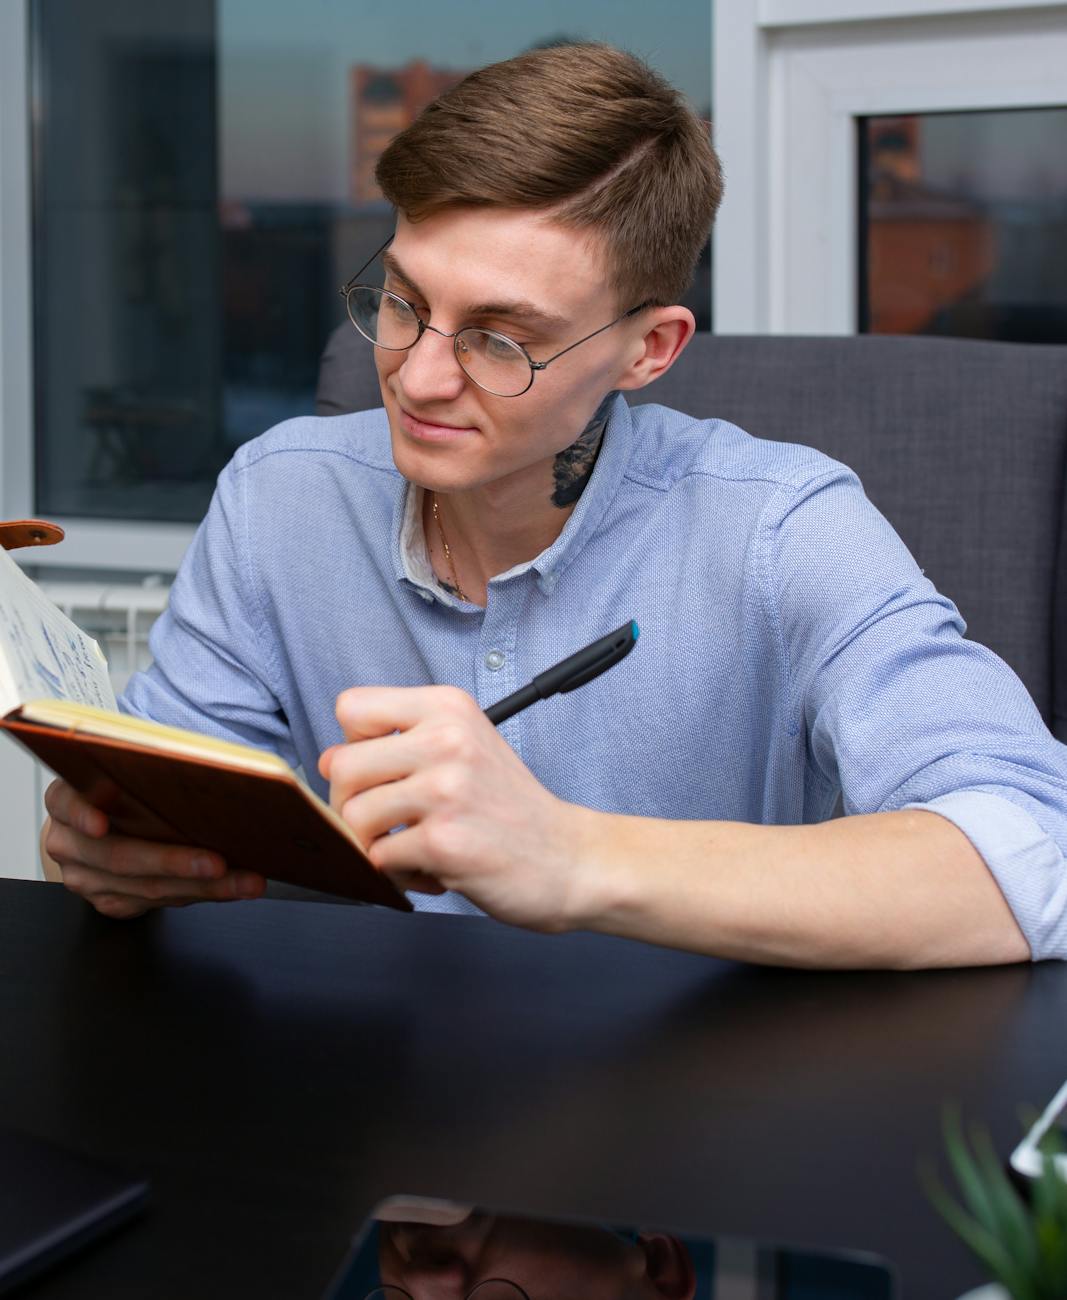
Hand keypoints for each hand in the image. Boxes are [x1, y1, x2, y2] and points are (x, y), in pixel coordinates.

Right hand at [43, 778, 265, 918]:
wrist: (99, 825)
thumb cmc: (124, 790)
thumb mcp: (125, 771)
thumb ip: (143, 771)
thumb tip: (205, 766)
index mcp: (66, 800)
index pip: (66, 802)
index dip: (84, 812)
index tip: (102, 823)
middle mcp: (69, 842)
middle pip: (119, 856)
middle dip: (175, 862)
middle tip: (219, 863)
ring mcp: (85, 878)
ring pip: (145, 888)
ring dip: (203, 887)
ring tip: (244, 880)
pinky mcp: (109, 903)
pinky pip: (157, 904)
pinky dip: (200, 894)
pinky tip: (231, 887)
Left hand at [320, 685, 593, 930]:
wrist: (568, 858)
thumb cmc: (509, 807)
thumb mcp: (466, 743)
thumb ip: (404, 740)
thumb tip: (328, 761)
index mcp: (447, 707)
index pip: (350, 707)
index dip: (352, 744)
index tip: (380, 771)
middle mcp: (446, 740)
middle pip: (340, 765)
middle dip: (349, 803)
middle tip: (383, 822)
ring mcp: (446, 790)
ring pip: (353, 815)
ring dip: (373, 843)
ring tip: (409, 847)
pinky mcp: (444, 841)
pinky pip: (379, 857)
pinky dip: (397, 874)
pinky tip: (429, 870)